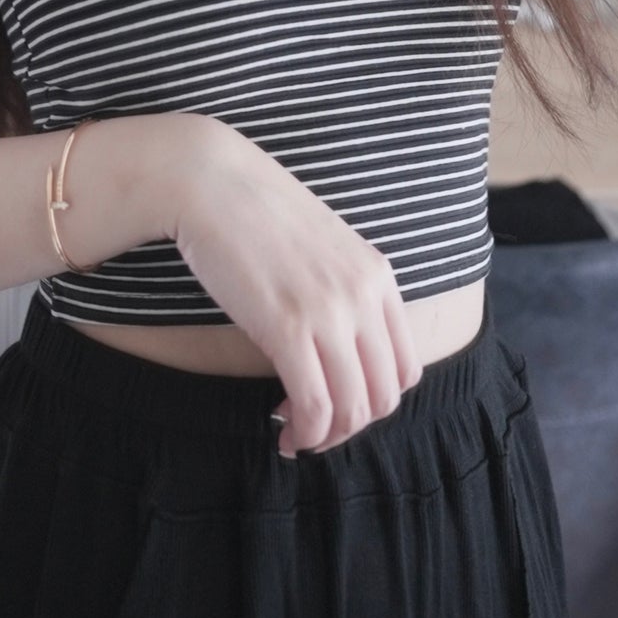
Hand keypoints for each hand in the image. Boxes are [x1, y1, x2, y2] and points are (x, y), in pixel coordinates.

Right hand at [174, 120, 424, 456]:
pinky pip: (313, 403)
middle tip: (316, 430)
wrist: (212, 181)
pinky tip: (283, 430)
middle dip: (351, 427)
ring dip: (327, 437)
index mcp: (377, 275)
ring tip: (296, 436)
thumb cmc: (256, 211)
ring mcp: (330, 311)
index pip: (405, 366)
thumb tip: (334, 346)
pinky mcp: (289, 326)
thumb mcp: (321, 247)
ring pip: (353, 408)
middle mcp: (364, 295)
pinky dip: (305, 432)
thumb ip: (341, 290)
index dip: (375, 401)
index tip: (339, 405)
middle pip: (383, 395)